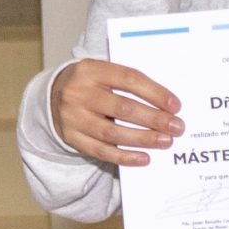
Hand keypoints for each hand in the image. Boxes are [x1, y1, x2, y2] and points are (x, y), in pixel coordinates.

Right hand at [50, 58, 183, 166]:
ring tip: (165, 142)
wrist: (52, 96)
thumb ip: (127, 83)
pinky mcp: (72, 137)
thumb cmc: (89, 84)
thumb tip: (164, 104)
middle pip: (123, 107)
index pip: (128, 79)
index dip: (155, 92)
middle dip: (154, 119)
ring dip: (143, 138)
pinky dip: (124, 156)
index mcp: (91, 70)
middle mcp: (79, 92)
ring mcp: (73, 117)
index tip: (175, 105)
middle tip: (177, 127)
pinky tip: (144, 158)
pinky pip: (101, 151)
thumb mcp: (102, 73)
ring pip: (113, 132)